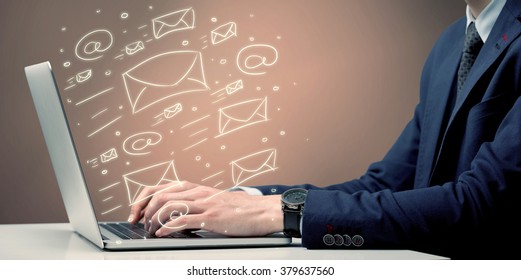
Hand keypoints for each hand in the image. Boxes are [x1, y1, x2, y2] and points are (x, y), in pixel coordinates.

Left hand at [128, 181, 282, 236]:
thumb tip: (174, 217)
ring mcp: (204, 204)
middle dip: (143, 211)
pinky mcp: (212, 217)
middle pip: (159, 195)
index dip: (142, 200)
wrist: (262, 211)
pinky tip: (162, 234)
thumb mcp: (213, 201)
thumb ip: (195, 205)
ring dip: (153, 220)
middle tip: (139, 224)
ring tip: (150, 231)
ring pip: (168, 206)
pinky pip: (183, 220)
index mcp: (195, 188)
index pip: (159, 188)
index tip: (136, 213)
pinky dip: (167, 228)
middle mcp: (198, 192)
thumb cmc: (240, 209)